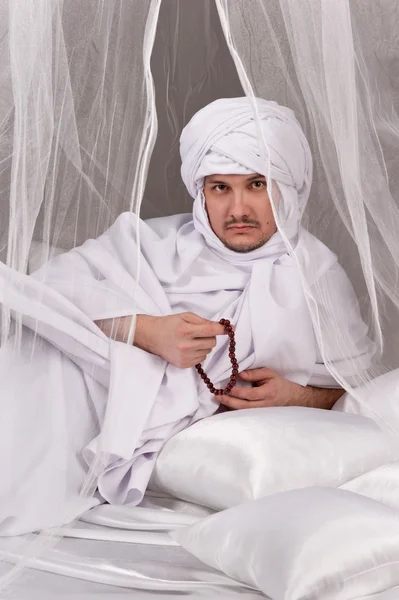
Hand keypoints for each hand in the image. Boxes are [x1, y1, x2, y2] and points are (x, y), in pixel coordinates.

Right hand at [135, 312, 226, 368]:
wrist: (152, 336)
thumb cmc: (170, 324)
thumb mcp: (186, 316)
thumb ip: (204, 321)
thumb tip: (223, 327)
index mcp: (185, 330)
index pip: (211, 331)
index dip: (223, 329)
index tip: (231, 328)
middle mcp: (185, 345)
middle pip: (212, 343)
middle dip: (210, 337)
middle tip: (200, 333)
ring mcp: (184, 357)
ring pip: (207, 352)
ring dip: (204, 345)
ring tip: (191, 341)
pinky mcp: (183, 365)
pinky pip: (201, 359)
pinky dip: (198, 353)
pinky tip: (188, 348)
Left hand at [219, 367, 342, 409]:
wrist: (291, 398)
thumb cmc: (279, 383)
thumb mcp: (269, 374)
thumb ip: (254, 373)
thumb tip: (239, 375)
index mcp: (268, 393)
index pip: (250, 394)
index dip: (238, 392)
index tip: (227, 387)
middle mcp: (265, 405)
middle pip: (244, 406)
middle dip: (229, 401)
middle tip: (217, 396)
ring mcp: (262, 412)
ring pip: (243, 412)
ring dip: (230, 406)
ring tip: (218, 399)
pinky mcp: (259, 415)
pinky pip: (245, 414)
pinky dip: (234, 410)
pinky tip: (225, 405)